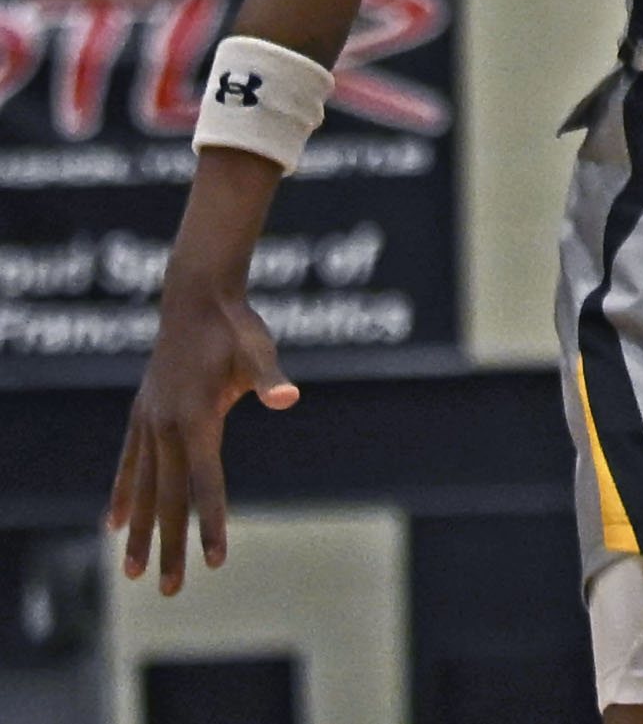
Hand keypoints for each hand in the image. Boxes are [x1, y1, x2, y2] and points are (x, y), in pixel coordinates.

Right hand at [107, 275, 298, 593]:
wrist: (197, 296)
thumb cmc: (235, 325)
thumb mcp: (258, 348)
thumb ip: (269, 377)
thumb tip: (289, 396)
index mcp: (196, 417)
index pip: (205, 482)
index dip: (211, 522)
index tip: (214, 561)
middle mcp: (165, 425)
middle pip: (168, 498)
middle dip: (169, 546)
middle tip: (170, 591)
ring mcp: (149, 420)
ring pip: (141, 487)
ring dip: (136, 531)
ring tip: (130, 573)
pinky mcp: (142, 413)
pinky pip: (127, 462)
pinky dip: (120, 494)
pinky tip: (110, 524)